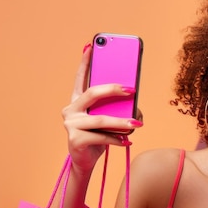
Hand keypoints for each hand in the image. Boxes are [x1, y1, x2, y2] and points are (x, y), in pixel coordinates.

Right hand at [61, 44, 142, 173]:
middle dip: (113, 89)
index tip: (92, 45)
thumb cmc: (98, 137)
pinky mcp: (74, 140)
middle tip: (131, 89)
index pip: (80, 78)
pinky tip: (127, 141)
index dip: (86, 61)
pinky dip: (117, 139)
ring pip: (100, 119)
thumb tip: (134, 104)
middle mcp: (71, 109)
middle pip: (93, 93)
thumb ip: (115, 109)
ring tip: (137, 124)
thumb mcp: (108, 120)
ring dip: (121, 121)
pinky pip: (100, 137)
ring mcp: (70, 124)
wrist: (86, 161)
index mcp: (78, 101)